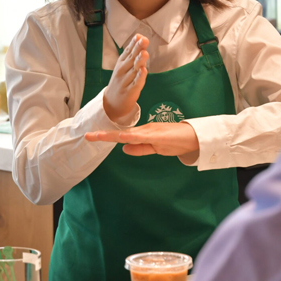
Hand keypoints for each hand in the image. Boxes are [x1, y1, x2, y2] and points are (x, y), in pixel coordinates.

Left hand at [85, 121, 199, 159]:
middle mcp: (144, 130)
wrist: (193, 137)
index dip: (106, 136)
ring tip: (98, 136)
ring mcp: (151, 132)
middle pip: (120, 134)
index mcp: (143, 134)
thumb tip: (123, 149)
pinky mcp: (158, 135)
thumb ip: (140, 149)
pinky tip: (122, 137)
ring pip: (128, 134)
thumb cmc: (175, 141)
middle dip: (104, 136)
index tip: (91, 137)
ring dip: (113, 135)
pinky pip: (143, 137)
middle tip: (87, 136)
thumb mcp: (155, 148)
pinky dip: (132, 136)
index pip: (121, 136)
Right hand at [103, 33, 148, 121]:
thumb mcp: (123, 65)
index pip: (128, 51)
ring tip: (145, 53)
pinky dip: (140, 78)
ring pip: (134, 70)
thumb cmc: (121, 81)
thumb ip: (132, 52)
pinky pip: (136, 84)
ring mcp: (125, 82)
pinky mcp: (130, 92)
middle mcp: (122, 71)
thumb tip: (139, 36)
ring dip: (139, 61)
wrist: (111, 104)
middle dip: (138, 49)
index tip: (140, 36)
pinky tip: (143, 71)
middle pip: (131, 59)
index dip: (134, 44)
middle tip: (144, 41)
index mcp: (121, 63)